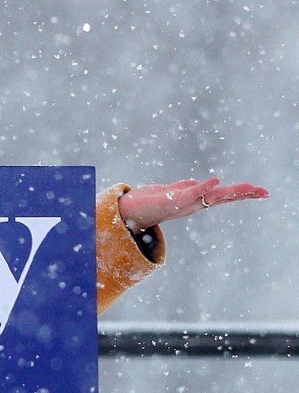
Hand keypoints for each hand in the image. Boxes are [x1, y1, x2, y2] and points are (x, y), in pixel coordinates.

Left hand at [118, 177, 268, 232]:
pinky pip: (190, 193)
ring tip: (248, 187)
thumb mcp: (172, 191)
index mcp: (196, 201)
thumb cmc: (150, 201)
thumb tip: (201, 183)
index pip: (223, 196)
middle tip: (264, 192)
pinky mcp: (171, 199)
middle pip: (223, 198)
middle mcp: (193, 204)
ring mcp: (183, 203)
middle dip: (244, 194)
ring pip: (211, 197)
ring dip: (230, 191)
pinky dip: (203, 187)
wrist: (128, 211)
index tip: (262, 191)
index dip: (242, 193)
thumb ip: (187, 188)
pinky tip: (216, 181)